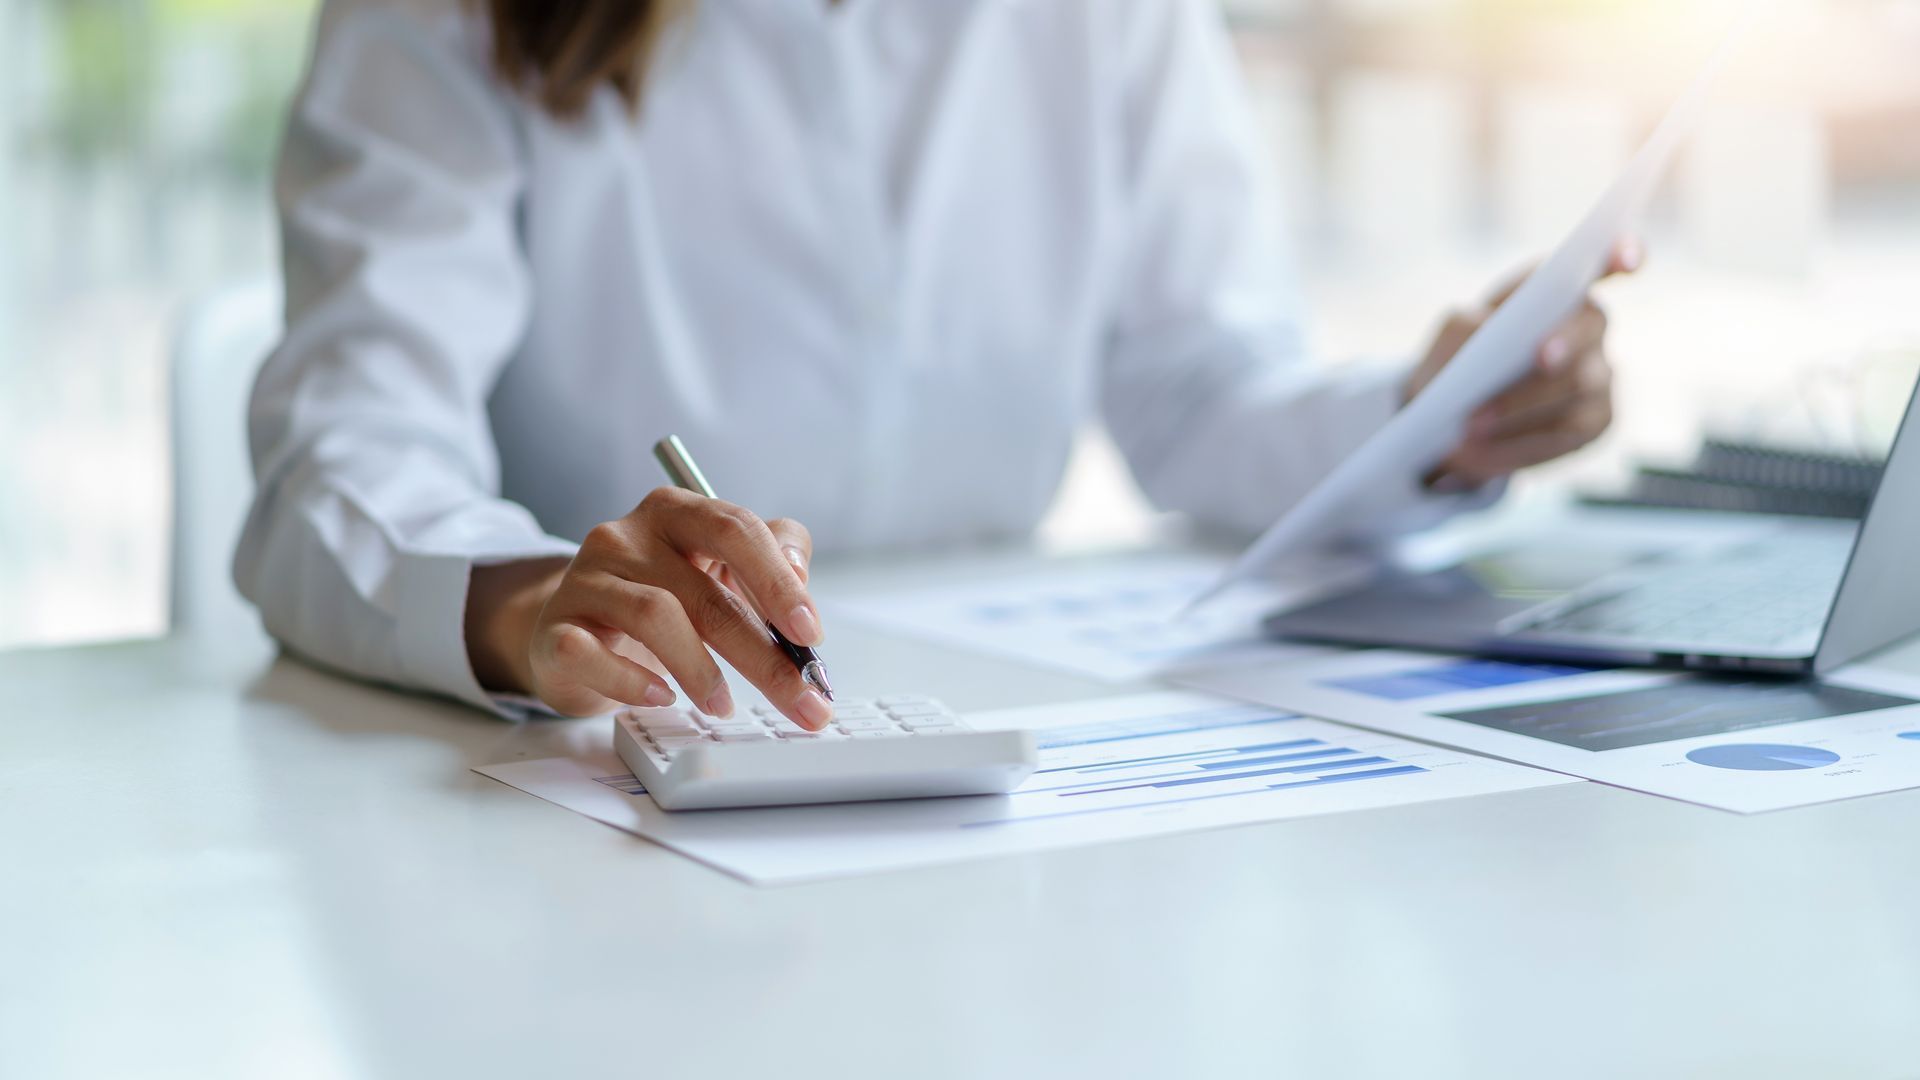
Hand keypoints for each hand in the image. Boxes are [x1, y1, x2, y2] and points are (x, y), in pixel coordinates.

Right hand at [465, 489, 830, 727]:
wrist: (575, 632)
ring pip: (655, 616)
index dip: (778, 581)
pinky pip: (591, 653)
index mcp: (676, 513)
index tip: (810, 634)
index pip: (735, 530)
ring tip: (724, 705)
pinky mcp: (556, 627)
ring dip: (702, 670)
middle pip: (706, 591)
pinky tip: (661, 696)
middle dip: (762, 655)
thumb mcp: (716, 572)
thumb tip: (802, 586)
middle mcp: (627, 535)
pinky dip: (631, 681)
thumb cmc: (660, 601)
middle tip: (800, 698)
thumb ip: (771, 565)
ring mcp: (586, 579)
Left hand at [1406, 239, 1642, 490]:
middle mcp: (1589, 323)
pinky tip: (1480, 454)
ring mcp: (1600, 373)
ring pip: (1580, 385)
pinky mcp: (1596, 420)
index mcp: (1556, 285)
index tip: (1628, 259)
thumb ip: (1469, 326)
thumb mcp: (1450, 333)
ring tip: (1468, 429)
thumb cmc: (1459, 357)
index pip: (1604, 258)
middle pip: (1592, 326)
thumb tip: (1487, 338)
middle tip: (1540, 356)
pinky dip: (1521, 444)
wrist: (1453, 413)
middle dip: (1566, 339)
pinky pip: (1569, 432)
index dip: (1623, 252)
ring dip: (1522, 406)